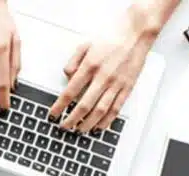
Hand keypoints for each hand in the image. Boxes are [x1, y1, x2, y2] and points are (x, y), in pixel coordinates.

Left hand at [50, 4, 162, 132]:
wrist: (136, 33)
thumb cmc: (111, 37)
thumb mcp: (85, 44)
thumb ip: (73, 61)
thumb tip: (66, 77)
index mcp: (90, 66)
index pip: (70, 92)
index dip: (59, 107)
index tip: (53, 115)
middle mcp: (103, 77)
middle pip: (84, 106)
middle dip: (71, 120)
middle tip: (64, 127)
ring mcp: (116, 84)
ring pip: (100, 111)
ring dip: (88, 124)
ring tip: (79, 130)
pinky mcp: (127, 87)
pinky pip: (116, 109)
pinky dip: (106, 121)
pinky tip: (99, 127)